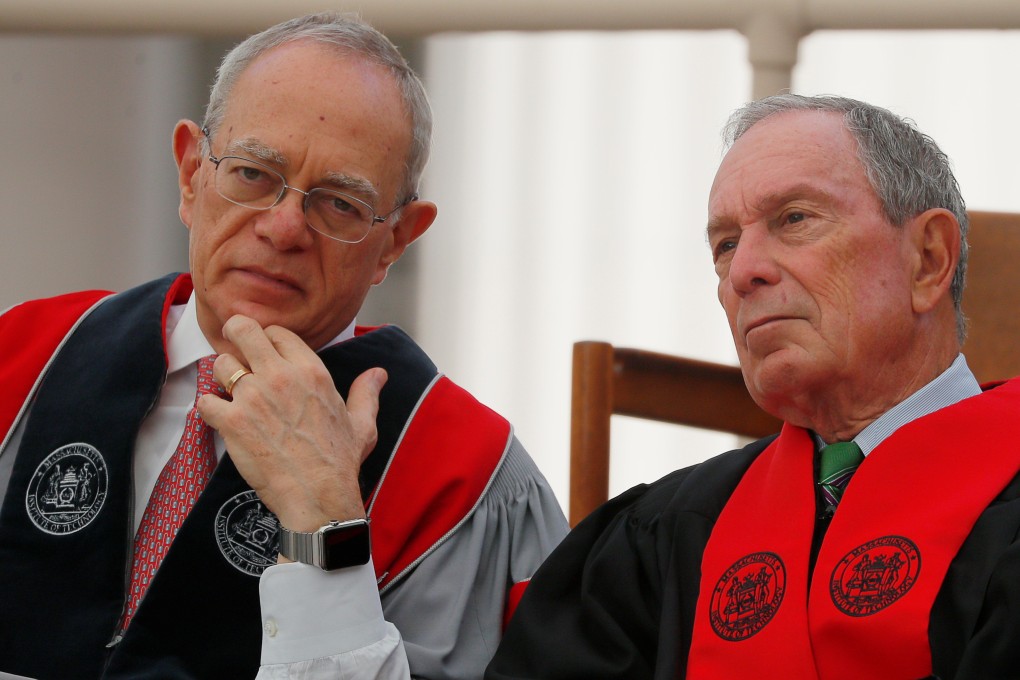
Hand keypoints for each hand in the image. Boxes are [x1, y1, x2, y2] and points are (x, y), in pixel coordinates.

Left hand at [197, 315, 386, 535]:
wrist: (317, 494)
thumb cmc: (339, 461)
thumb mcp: (361, 423)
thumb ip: (366, 393)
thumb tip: (378, 374)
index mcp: (311, 371)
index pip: (278, 333)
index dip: (268, 339)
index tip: (265, 352)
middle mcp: (280, 376)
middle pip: (243, 330)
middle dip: (234, 333)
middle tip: (231, 346)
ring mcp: (253, 397)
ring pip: (221, 365)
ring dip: (222, 377)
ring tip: (230, 392)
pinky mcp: (232, 422)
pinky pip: (205, 401)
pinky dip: (209, 409)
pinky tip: (221, 418)